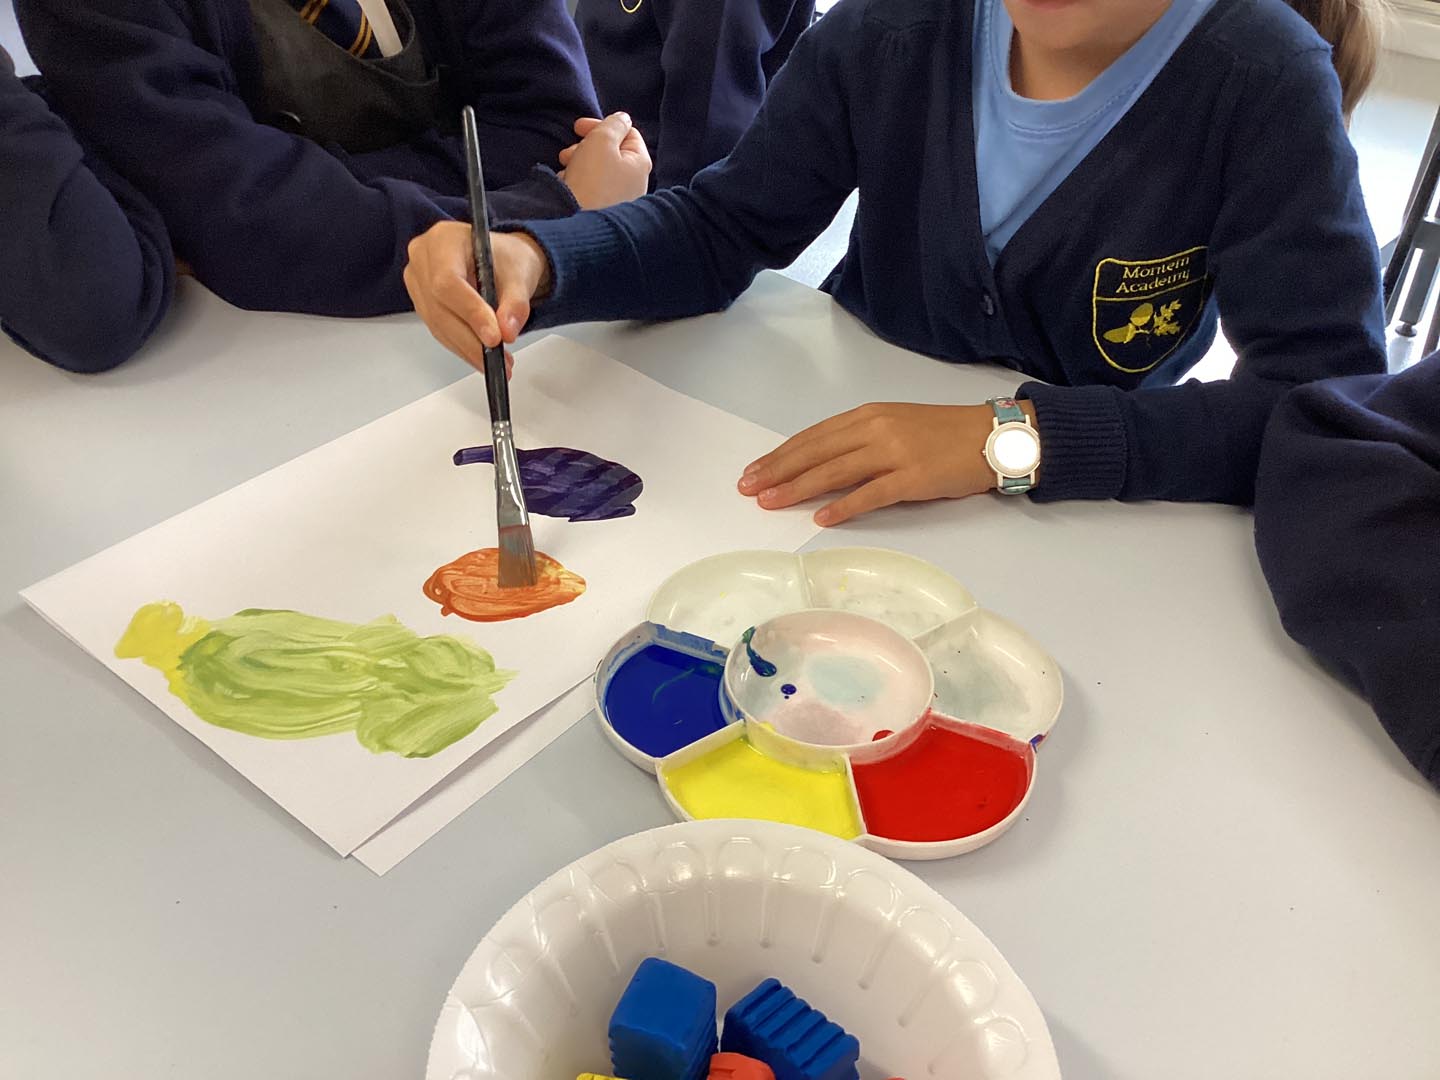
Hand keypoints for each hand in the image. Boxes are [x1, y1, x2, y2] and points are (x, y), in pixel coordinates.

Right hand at [403, 221, 543, 369]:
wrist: (502, 261)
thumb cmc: (506, 258)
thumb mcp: (520, 274)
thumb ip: (515, 302)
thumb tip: (507, 331)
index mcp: (443, 239)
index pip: (447, 281)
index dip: (469, 312)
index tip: (493, 337)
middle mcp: (423, 258)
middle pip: (439, 307)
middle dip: (471, 338)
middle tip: (498, 358)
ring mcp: (418, 282)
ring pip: (438, 323)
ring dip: (468, 348)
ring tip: (498, 362)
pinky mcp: (423, 303)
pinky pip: (439, 330)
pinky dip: (462, 346)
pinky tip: (481, 357)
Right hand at [556, 112, 650, 208]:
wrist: (577, 224)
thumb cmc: (591, 180)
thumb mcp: (601, 140)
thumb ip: (613, 124)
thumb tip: (623, 119)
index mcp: (640, 164)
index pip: (627, 132)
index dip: (602, 124)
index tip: (577, 127)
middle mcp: (636, 184)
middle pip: (612, 152)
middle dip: (587, 146)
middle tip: (568, 151)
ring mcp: (622, 200)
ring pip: (600, 170)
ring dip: (580, 162)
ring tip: (565, 168)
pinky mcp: (605, 212)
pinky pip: (593, 189)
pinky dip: (579, 181)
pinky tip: (567, 185)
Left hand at [737, 402, 1023, 525]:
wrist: (992, 436)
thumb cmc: (943, 434)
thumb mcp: (895, 426)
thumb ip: (860, 441)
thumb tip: (821, 464)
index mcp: (867, 415)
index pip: (813, 436)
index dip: (781, 454)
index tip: (754, 470)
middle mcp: (875, 429)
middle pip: (816, 452)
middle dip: (778, 471)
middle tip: (748, 488)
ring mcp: (894, 452)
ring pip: (835, 471)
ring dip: (798, 488)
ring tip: (771, 502)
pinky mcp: (913, 478)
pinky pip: (870, 494)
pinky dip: (843, 506)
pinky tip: (821, 518)